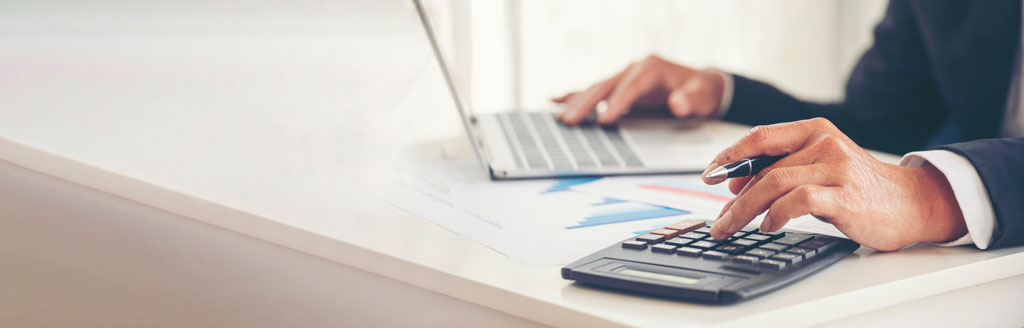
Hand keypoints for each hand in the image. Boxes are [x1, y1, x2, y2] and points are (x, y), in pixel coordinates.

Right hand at [552, 54, 725, 124]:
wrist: (701, 86)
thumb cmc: (700, 91)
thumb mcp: (702, 96)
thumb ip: (690, 100)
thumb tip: (677, 103)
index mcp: (651, 68)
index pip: (631, 87)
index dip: (617, 103)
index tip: (604, 121)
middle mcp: (634, 68)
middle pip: (606, 86)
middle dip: (588, 104)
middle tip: (572, 122)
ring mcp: (624, 76)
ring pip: (596, 89)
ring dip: (578, 103)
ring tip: (562, 118)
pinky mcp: (619, 86)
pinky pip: (594, 90)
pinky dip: (575, 95)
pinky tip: (555, 100)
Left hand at [701, 118, 966, 250]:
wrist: (912, 203)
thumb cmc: (859, 188)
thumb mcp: (818, 167)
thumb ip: (783, 169)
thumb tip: (735, 183)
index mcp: (815, 130)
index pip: (760, 137)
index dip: (729, 156)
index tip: (708, 175)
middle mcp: (824, 143)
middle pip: (763, 169)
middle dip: (733, 198)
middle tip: (718, 219)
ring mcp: (836, 168)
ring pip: (774, 184)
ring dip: (744, 210)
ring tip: (731, 227)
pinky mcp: (845, 196)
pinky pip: (798, 202)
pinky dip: (776, 216)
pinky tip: (768, 226)